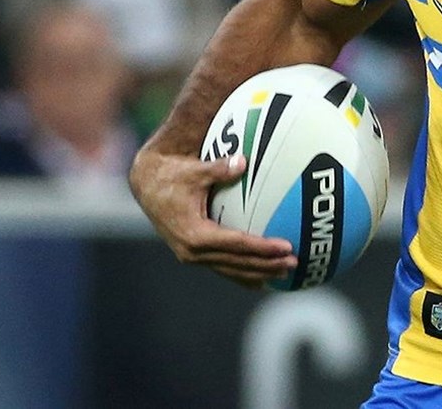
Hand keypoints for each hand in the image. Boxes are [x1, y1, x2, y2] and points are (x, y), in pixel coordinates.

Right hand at [129, 147, 296, 287]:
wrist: (147, 185)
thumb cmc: (174, 175)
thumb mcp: (196, 171)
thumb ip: (220, 168)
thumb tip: (244, 161)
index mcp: (195, 234)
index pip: (237, 244)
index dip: (263, 247)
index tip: (286, 247)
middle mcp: (192, 251)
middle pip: (237, 262)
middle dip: (266, 265)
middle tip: (293, 263)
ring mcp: (192, 255)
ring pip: (230, 269)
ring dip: (258, 273)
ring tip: (284, 273)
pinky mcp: (193, 254)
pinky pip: (222, 267)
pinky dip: (242, 273)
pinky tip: (261, 280)